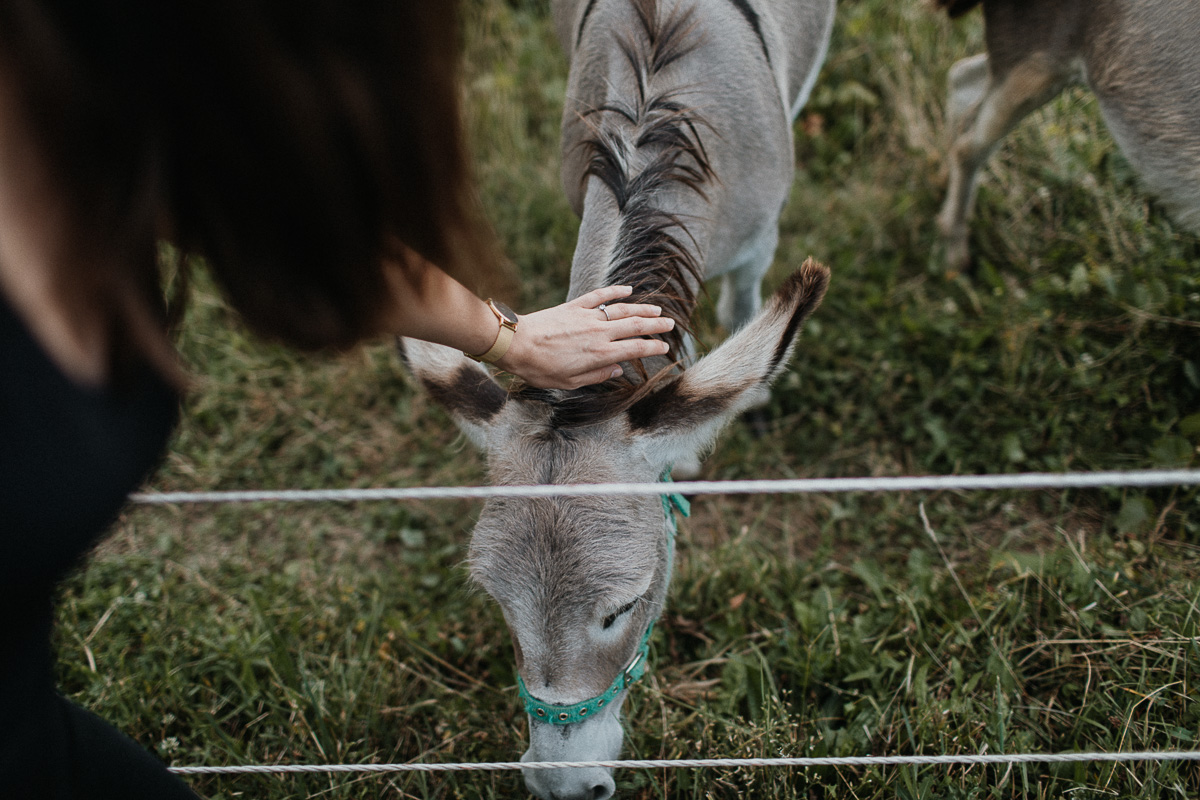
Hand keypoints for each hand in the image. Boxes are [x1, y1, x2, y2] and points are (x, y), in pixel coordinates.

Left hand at [495, 286, 674, 388]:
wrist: (515, 343)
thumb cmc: (540, 368)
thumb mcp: (569, 383)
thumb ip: (597, 375)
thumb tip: (617, 370)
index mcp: (599, 354)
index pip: (634, 349)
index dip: (653, 348)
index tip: (665, 347)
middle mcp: (598, 333)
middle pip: (634, 326)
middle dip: (655, 325)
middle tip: (671, 325)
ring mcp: (587, 317)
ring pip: (622, 309)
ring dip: (642, 309)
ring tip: (657, 310)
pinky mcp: (574, 306)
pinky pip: (599, 296)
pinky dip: (614, 291)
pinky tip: (628, 289)